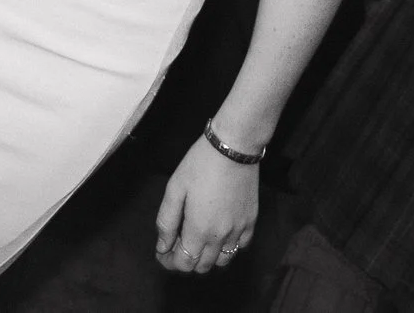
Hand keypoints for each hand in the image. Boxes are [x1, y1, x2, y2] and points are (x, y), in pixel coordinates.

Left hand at [153, 137, 258, 275]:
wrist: (233, 147)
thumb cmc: (199, 164)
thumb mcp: (174, 189)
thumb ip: (166, 221)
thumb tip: (162, 246)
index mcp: (198, 230)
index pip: (183, 263)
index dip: (169, 261)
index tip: (162, 252)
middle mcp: (220, 237)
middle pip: (202, 266)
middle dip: (186, 260)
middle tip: (178, 243)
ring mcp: (238, 231)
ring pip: (222, 261)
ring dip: (208, 257)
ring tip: (199, 240)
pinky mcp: (251, 221)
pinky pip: (240, 247)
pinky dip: (228, 246)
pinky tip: (220, 232)